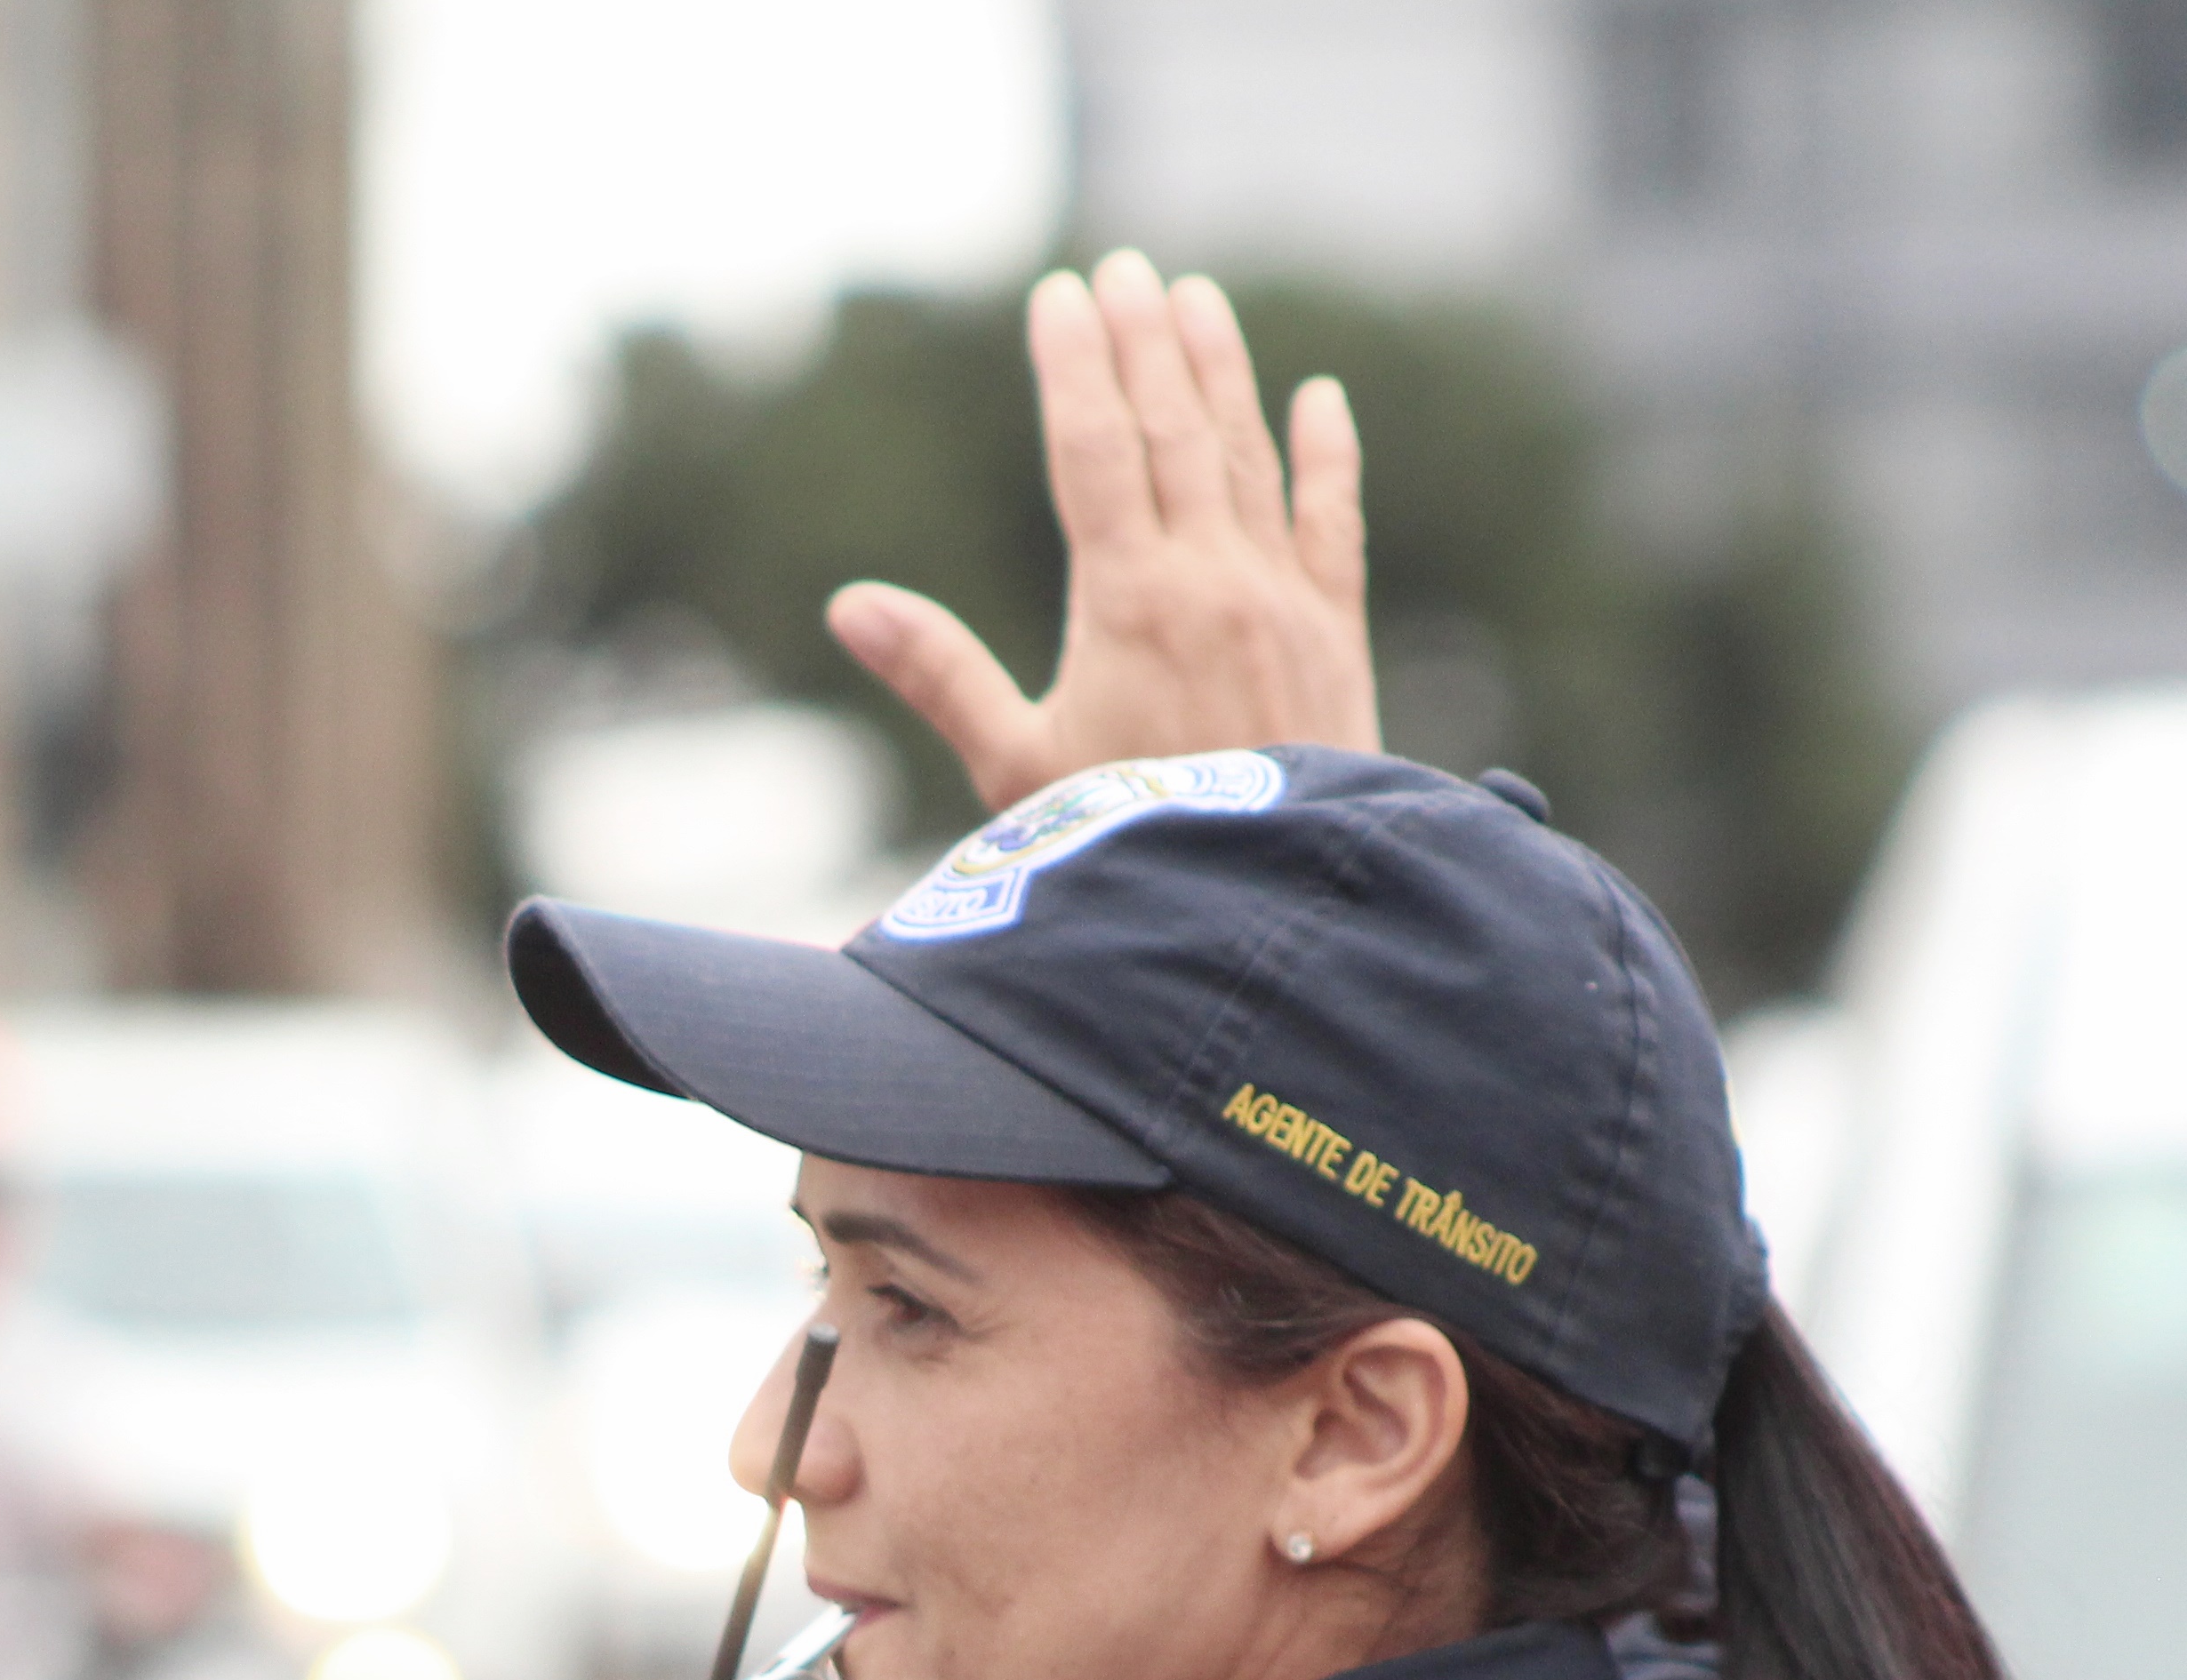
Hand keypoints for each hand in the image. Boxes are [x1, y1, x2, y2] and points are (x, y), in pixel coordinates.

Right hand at [827, 249, 1381, 812]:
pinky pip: (1334, 524)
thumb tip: (851, 606)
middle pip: (1172, 429)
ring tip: (1196, 298)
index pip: (1094, 448)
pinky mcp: (1335, 636)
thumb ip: (940, 676)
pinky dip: (1328, 457)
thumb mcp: (1014, 770)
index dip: (1073, 364)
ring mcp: (1282, 600)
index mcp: (1128, 599)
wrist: (1260, 904)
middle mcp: (1212, 579)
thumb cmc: (1123, 849)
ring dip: (1221, 371)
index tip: (1057, 295)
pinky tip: (1320, 399)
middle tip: (1122, 268)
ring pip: (1248, 456)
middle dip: (1144, 341)